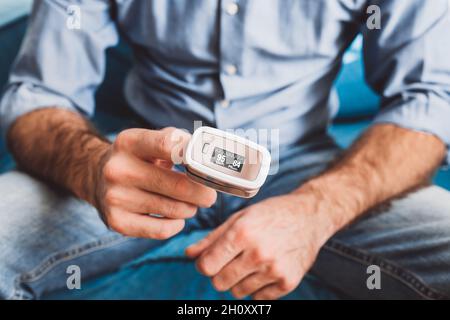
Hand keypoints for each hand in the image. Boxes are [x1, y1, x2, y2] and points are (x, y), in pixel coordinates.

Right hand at [91, 127, 216, 238]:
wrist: (96, 176)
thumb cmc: (138, 158)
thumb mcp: (151, 140)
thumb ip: (179, 141)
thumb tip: (208, 154)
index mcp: (130, 142)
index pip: (168, 145)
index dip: (194, 156)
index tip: (208, 165)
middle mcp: (118, 169)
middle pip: (179, 186)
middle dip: (203, 193)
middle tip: (210, 195)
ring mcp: (115, 197)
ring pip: (174, 210)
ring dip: (190, 209)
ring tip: (189, 204)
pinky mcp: (116, 221)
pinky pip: (161, 230)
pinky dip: (176, 225)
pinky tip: (176, 218)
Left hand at [185, 193, 335, 299]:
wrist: (309, 217)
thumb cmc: (271, 214)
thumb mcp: (240, 218)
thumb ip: (212, 238)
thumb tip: (189, 255)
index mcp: (242, 233)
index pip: (206, 266)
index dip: (204, 264)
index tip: (210, 260)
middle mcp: (258, 253)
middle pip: (219, 283)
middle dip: (220, 274)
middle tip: (231, 261)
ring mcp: (274, 270)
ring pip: (238, 292)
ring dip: (238, 281)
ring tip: (250, 263)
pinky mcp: (288, 282)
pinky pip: (258, 298)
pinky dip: (257, 288)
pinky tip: (264, 270)